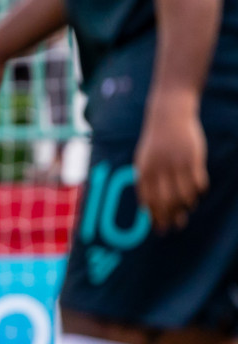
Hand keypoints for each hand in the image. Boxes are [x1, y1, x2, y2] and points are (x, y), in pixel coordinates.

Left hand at [135, 93, 208, 230]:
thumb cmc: (156, 141)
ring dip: (186, 205)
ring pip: (184, 195)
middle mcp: (159, 169)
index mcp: (144, 169)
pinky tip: (197, 193)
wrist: (168, 115)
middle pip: (166, 201)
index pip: (148, 200)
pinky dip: (199, 192)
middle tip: (176, 226)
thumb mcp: (143, 158)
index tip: (159, 228)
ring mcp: (176, 164)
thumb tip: (145, 207)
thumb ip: (145, 180)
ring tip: (187, 209)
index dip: (154, 216)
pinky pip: (198, 183)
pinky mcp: (193, 158)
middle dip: (170, 217)